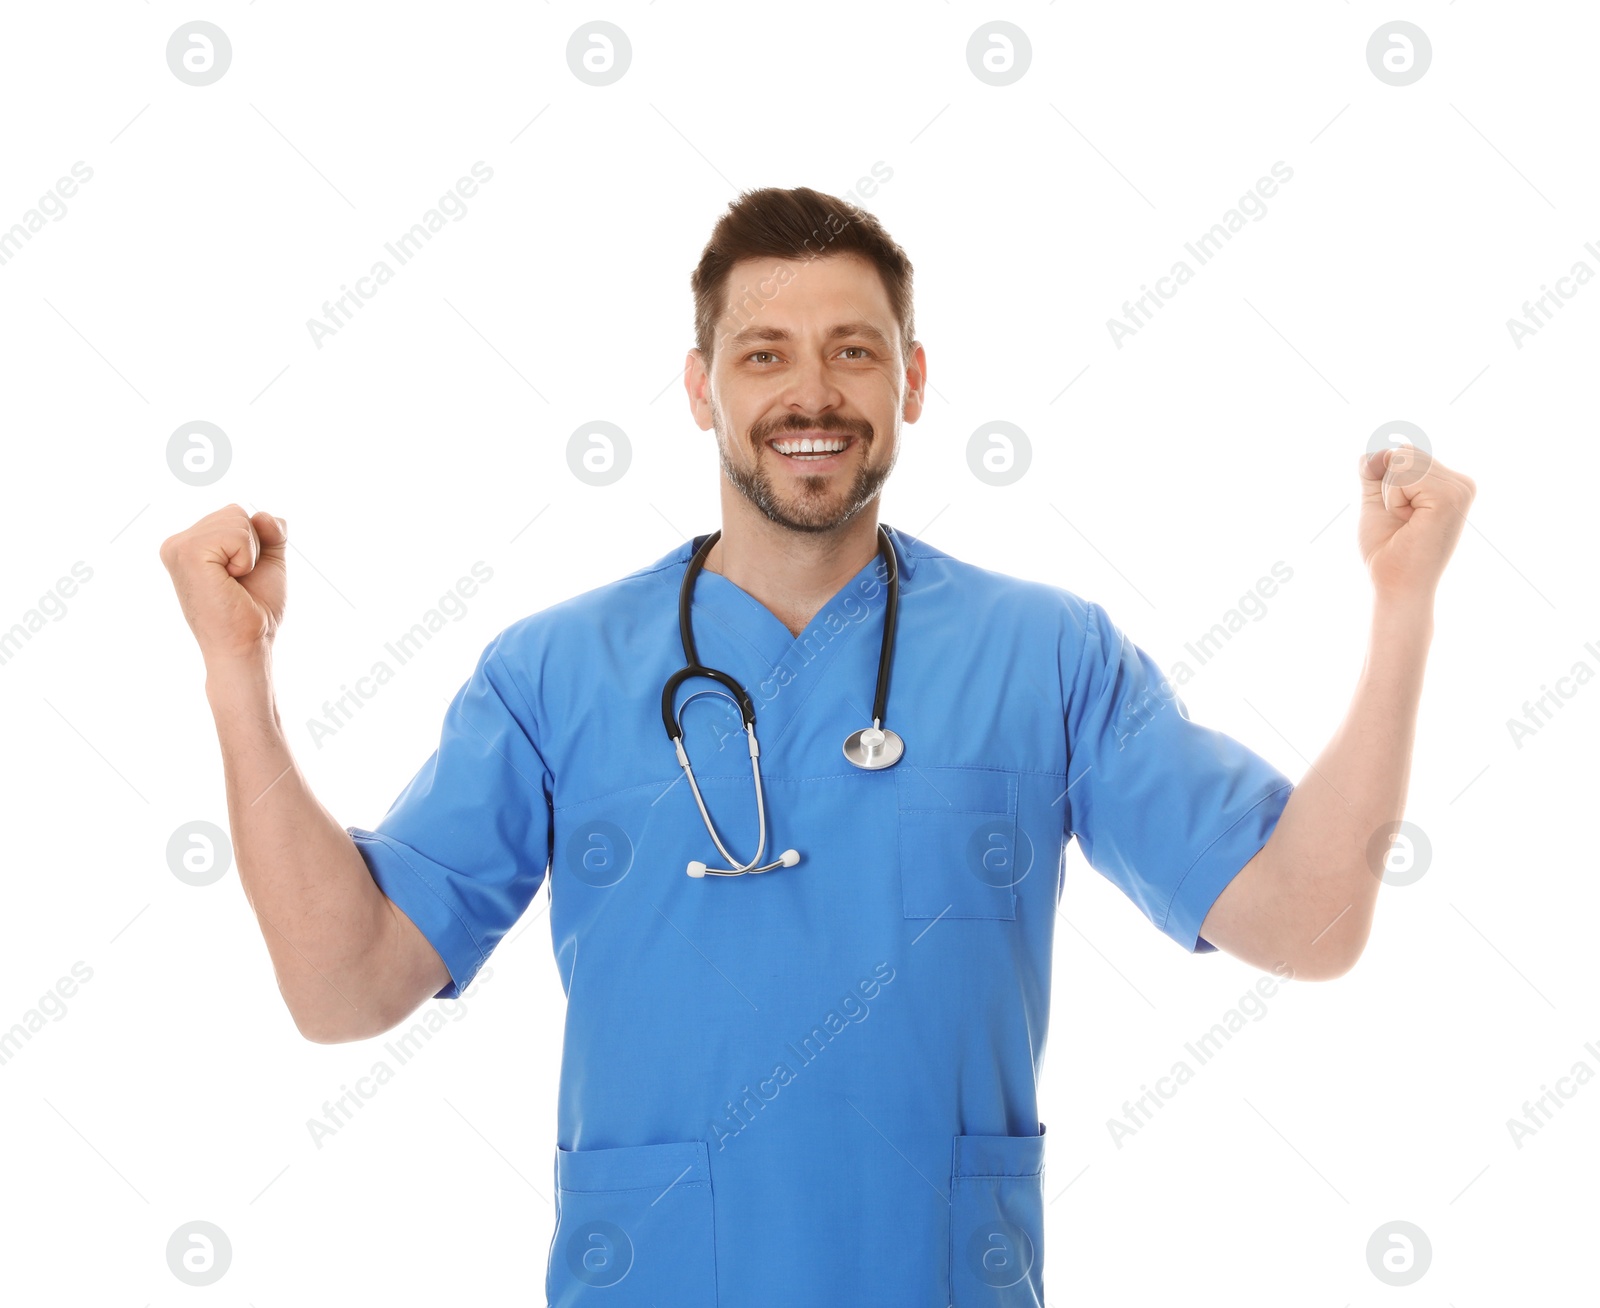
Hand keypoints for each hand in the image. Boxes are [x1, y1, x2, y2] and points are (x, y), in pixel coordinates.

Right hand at [159, 504, 288, 666]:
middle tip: (237, 582)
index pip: (235, 514)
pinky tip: (229, 581)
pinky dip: (246, 558)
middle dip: (253, 546)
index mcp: (191, 544)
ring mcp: (177, 547)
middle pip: (236, 512)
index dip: (255, 544)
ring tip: (232, 583)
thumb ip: (269, 530)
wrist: (247, 644)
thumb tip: (261, 514)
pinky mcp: (186, 553)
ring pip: (237, 519)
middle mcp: (177, 543)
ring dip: (250, 554)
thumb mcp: (268, 560)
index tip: (240, 576)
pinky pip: (237, 533)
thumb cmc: (255, 610)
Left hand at [1356, 446, 1475, 604]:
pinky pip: (1404, 473)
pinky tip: (1408, 521)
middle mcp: (1461, 484)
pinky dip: (1393, 498)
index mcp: (1449, 484)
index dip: (1384, 481)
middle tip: (1402, 520)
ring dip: (1390, 493)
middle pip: (1403, 451)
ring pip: (1402, 458)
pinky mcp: (1451, 496)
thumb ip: (1376, 472)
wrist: (1394, 584)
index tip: (1400, 515)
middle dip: (1386, 486)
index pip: (1404, 452)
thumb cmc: (1387, 550)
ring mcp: (1460, 489)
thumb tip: (1371, 451)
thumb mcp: (1378, 500)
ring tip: (1406, 522)